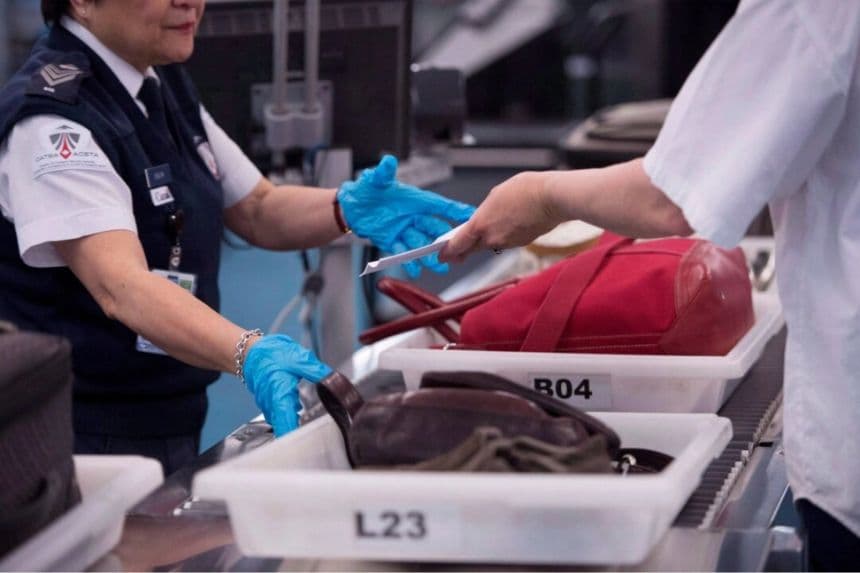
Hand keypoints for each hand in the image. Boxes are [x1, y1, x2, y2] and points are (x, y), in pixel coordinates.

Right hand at [242, 334, 331, 436]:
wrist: (250, 351)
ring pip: (282, 423)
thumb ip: (317, 371)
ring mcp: (268, 406)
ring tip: (310, 426)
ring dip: (293, 425)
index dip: (294, 440)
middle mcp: (272, 406)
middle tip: (315, 441)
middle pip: (284, 429)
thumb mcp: (299, 358)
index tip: (306, 448)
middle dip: (298, 435)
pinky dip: (288, 416)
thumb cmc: (270, 354)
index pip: (286, 427)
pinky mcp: (268, 403)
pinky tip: (298, 411)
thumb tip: (333, 380)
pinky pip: (279, 415)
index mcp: (280, 397)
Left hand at [338, 155, 474, 277]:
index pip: (439, 205)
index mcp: (416, 201)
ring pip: (420, 245)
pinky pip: (402, 253)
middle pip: (433, 229)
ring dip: (429, 256)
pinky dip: (409, 263)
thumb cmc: (368, 190)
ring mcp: (404, 231)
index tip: (470, 215)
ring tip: (438, 266)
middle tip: (454, 249)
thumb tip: (387, 162)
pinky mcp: (392, 241)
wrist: (352, 207)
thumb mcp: (376, 179)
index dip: (454, 211)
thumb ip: (384, 172)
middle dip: (444, 241)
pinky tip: (415, 270)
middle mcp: (413, 217)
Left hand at [439, 171, 561, 262]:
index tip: (441, 255)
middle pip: (473, 247)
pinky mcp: (521, 243)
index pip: (458, 244)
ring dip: (489, 237)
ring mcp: (508, 243)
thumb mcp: (496, 195)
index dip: (448, 252)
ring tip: (497, 221)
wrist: (552, 198)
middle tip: (458, 252)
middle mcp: (492, 238)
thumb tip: (485, 218)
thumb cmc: (525, 191)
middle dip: (465, 249)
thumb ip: (486, 211)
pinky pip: (507, 240)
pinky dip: (506, 234)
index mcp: (480, 224)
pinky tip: (513, 221)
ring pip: (491, 243)